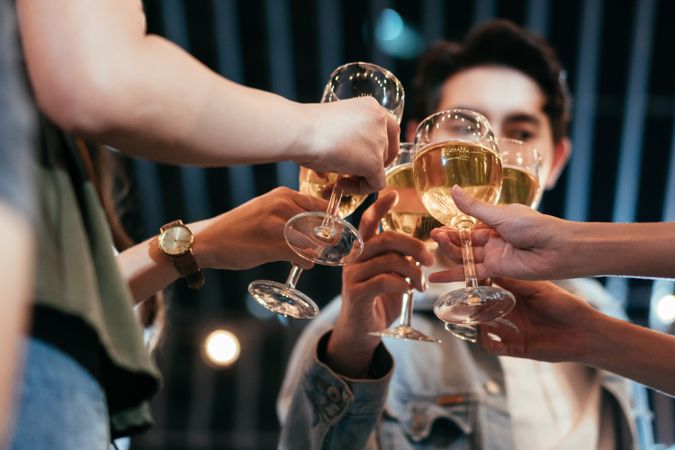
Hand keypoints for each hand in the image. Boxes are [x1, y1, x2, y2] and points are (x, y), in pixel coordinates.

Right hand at [190, 187, 326, 270]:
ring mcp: (278, 225)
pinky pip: (304, 256)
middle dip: (325, 240)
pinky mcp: (272, 245)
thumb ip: (290, 212)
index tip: (330, 234)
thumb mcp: (266, 209)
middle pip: (321, 225)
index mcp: (283, 194)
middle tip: (321, 250)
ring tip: (306, 256)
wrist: (207, 241)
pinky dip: (306, 262)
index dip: (330, 223)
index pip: (321, 206)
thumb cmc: (239, 228)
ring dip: (315, 253)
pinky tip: (300, 263)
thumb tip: (319, 226)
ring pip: (315, 242)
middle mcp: (282, 205)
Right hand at [298, 97, 399, 193]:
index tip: (361, 157)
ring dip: (361, 177)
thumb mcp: (331, 127)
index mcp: (371, 107)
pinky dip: (360, 190)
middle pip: (387, 150)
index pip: (389, 130)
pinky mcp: (374, 162)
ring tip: (337, 179)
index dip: (378, 147)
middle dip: (370, 164)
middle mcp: (380, 120)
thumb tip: (331, 167)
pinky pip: (376, 184)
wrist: (300, 131)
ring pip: (381, 169)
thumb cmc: (305, 127)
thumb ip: (343, 140)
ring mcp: (379, 141)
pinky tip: (340, 186)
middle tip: (349, 172)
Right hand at [326, 191, 433, 376]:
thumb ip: (399, 258)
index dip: (380, 206)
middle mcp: (354, 258)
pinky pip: (384, 281)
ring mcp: (353, 275)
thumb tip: (425, 247)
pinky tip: (409, 291)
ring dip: (413, 271)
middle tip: (430, 258)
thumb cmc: (379, 299)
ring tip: (422, 284)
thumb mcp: (390, 274)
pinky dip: (403, 285)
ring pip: (388, 260)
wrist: (361, 331)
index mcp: (363, 249)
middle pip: (385, 239)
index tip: (394, 194)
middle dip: (413, 245)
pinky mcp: (357, 294)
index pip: (369, 221)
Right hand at [429, 185, 571, 282]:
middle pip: (464, 242)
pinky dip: (453, 276)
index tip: (436, 228)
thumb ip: (474, 207)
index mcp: (497, 221)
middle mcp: (494, 239)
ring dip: (448, 253)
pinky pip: (471, 273)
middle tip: (433, 237)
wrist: (556, 249)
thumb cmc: (535, 227)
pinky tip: (435, 278)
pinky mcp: (496, 270)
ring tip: (433, 248)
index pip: (468, 226)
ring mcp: (494, 255)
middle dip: (447, 240)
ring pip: (465, 256)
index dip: (452, 228)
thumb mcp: (500, 215)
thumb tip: (453, 189)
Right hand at [476, 278, 598, 362]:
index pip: (487, 287)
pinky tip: (483, 332)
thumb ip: (516, 282)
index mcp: (513, 294)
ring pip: (481, 326)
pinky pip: (491, 346)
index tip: (464, 276)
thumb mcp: (540, 289)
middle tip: (458, 299)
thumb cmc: (567, 306)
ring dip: (472, 321)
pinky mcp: (513, 348)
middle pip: (480, 307)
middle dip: (468, 303)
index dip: (474, 283)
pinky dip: (484, 340)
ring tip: (466, 315)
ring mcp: (509, 330)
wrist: (585, 333)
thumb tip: (492, 269)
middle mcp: (508, 311)